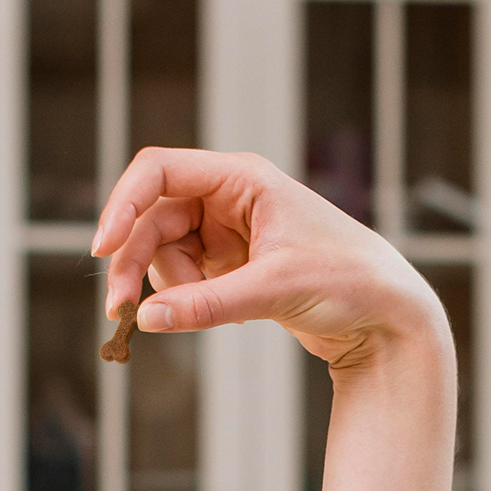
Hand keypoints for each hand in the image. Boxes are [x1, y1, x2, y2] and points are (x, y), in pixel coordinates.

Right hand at [89, 147, 445, 370]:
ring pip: (163, 252)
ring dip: (162, 285)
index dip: (123, 204)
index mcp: (243, 177)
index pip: (159, 171)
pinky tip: (214, 316)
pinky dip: (185, 299)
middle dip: (133, 262)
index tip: (102, 247)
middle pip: (152, 218)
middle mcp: (231, 197)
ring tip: (190, 316)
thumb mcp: (277, 289)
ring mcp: (229, 232)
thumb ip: (209, 304)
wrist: (389, 317)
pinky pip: (185, 278)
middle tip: (119, 310)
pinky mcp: (233, 267)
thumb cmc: (350, 282)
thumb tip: (147, 319)